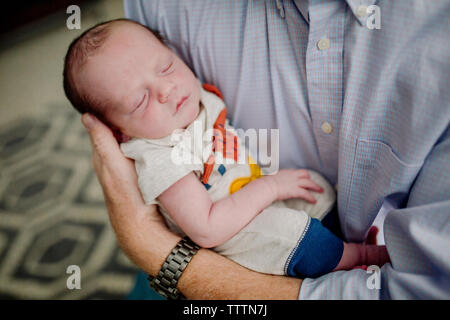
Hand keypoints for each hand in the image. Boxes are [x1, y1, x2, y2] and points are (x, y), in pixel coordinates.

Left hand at [81, 113, 180, 274]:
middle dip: (127, 119)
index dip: (112, 112)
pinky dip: (147, 143)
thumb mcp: (113, 163)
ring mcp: (129, 167)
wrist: (142, 223)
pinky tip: (156, 138)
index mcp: (104, 156)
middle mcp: (115, 161)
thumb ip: (102, 140)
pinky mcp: (142, 173)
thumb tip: (87, 115)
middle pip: (120, 133)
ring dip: (139, 131)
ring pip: (132, 142)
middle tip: (143, 104)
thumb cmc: (127, 192)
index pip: (105, 126)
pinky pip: (142, 152)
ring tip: (152, 116)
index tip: (125, 96)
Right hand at [266, 169, 323, 202]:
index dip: (302, 176)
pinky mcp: (296, 190)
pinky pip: (306, 194)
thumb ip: (274, 180)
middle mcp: (293, 175)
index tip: (304, 178)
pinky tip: (314, 201)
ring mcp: (295, 183)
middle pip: (306, 175)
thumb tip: (270, 183)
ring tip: (321, 191)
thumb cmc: (266, 184)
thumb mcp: (270, 179)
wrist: (267, 186)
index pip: (297, 172)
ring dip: (316, 187)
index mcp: (286, 172)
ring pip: (309, 183)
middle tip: (315, 184)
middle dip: (311, 179)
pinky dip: (311, 197)